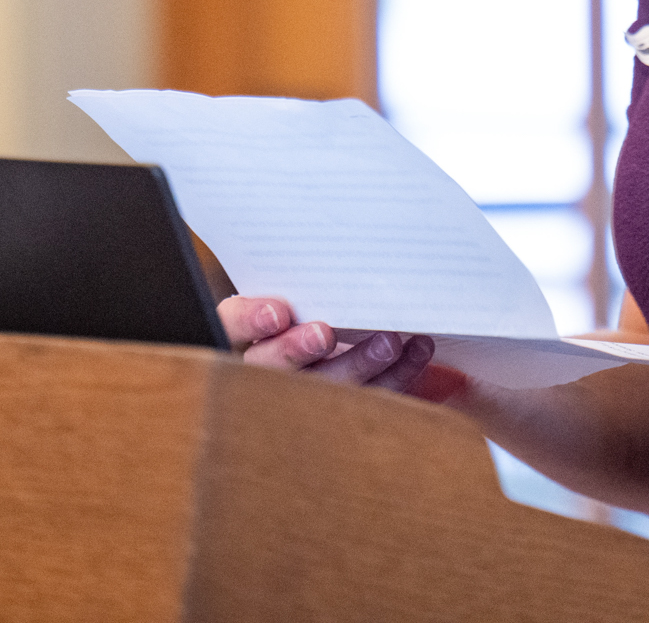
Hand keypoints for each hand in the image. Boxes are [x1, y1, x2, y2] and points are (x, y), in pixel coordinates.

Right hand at [218, 296, 436, 391]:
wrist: (344, 334)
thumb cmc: (316, 301)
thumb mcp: (301, 286)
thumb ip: (306, 278)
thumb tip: (333, 238)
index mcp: (247, 331)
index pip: (231, 327)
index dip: (250, 321)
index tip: (277, 312)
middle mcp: (267, 368)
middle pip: (272, 367)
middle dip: (297, 350)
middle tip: (324, 334)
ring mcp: (306, 394)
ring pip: (323, 388)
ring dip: (358, 364)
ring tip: (388, 342)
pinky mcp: (346, 409)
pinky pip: (368, 398)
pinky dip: (397, 374)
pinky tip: (417, 350)